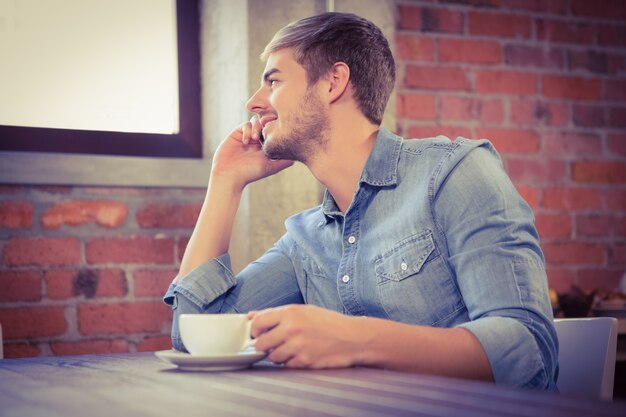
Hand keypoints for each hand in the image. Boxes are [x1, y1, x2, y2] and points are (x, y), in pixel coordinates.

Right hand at [210, 117, 292, 189]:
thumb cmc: (251, 172)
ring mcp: (248, 136)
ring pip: (257, 121)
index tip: (277, 131)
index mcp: (268, 146)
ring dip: (257, 127)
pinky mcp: (237, 133)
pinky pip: (245, 124)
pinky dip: (247, 129)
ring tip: (255, 138)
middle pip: (267, 123)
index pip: (276, 131)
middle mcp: (259, 140)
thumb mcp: (272, 166)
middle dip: (268, 124)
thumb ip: (285, 159)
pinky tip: (246, 141)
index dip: (277, 128)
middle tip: (267, 130)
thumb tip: (298, 151)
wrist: (229, 175)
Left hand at [249, 305, 365, 368]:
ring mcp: (298, 346)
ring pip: (272, 357)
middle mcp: (292, 329)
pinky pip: (286, 365)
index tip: (257, 333)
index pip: (258, 323)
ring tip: (289, 348)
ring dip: (277, 355)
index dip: (254, 330)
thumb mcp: (303, 310)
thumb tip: (251, 316)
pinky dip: (290, 362)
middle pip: (261, 343)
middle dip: (263, 345)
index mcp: (290, 313)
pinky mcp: (304, 361)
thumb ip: (276, 313)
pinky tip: (300, 354)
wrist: (352, 337)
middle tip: (272, 344)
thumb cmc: (328, 322)